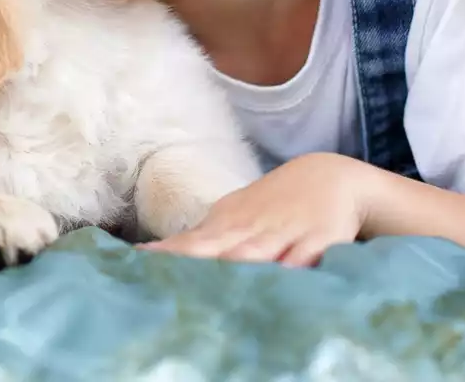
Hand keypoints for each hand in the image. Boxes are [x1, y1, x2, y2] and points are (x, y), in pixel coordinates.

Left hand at [141, 152, 369, 266]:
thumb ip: (202, 242)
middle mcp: (249, 230)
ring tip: (203, 288)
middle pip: (214, 250)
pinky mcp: (319, 241)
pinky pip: (303, 258)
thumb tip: (154, 260)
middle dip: (186, 265)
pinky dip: (289, 269)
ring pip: (252, 254)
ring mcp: (284, 235)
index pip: (189, 243)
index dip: (165, 256)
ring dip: (228, 269)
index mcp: (227, 224)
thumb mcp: (234, 218)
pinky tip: (277, 282)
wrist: (331, 176)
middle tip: (156, 281)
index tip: (134, 267)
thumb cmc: (272, 206)